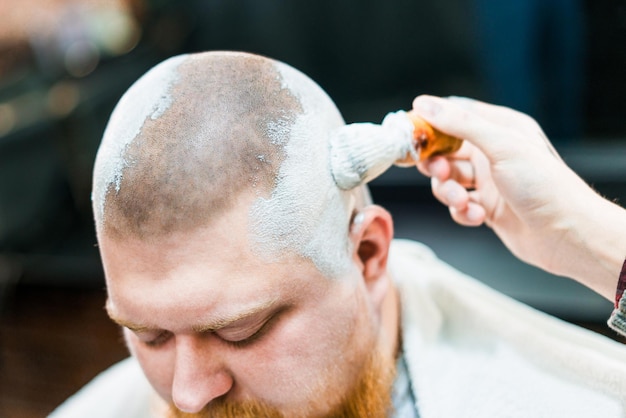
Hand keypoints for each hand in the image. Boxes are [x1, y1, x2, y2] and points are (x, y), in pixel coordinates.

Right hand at [410, 95, 625, 299]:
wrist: (566, 234)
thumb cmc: (543, 184)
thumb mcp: (500, 146)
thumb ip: (460, 124)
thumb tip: (425, 104)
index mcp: (500, 128)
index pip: (455, 116)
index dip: (430, 124)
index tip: (410, 134)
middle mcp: (493, 153)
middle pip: (446, 152)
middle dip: (437, 165)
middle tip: (439, 173)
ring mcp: (489, 182)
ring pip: (449, 181)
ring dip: (449, 193)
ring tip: (462, 202)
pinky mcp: (487, 208)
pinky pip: (459, 206)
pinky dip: (462, 212)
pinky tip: (478, 217)